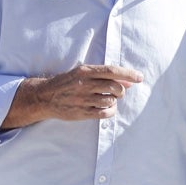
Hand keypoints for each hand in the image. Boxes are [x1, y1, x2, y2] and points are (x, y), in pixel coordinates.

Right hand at [2, 64, 143, 128]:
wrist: (45, 97)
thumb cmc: (69, 82)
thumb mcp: (84, 73)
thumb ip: (106, 76)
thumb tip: (130, 81)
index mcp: (85, 71)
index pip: (112, 71)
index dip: (129, 74)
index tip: (140, 77)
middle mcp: (84, 84)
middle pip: (114, 87)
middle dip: (121, 90)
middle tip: (118, 92)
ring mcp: (82, 99)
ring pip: (110, 101)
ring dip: (114, 101)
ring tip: (109, 99)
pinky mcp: (81, 113)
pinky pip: (104, 114)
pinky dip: (110, 111)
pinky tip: (107, 108)